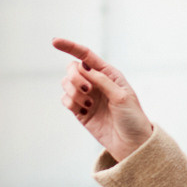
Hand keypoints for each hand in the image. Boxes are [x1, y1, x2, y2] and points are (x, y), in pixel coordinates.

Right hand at [55, 39, 154, 159]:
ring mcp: (87, 96)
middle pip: (73, 68)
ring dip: (74, 92)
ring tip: (88, 105)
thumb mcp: (121, 96)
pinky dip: (71, 103)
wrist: (132, 145)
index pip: (86, 56)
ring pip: (66, 84)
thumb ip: (101, 80)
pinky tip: (85, 111)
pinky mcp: (80, 111)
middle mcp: (96, 82)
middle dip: (75, 77)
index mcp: (108, 74)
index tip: (54, 42)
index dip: (70, 47)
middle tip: (87, 91)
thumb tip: (82, 66)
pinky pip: (66, 99)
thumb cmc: (132, 118)